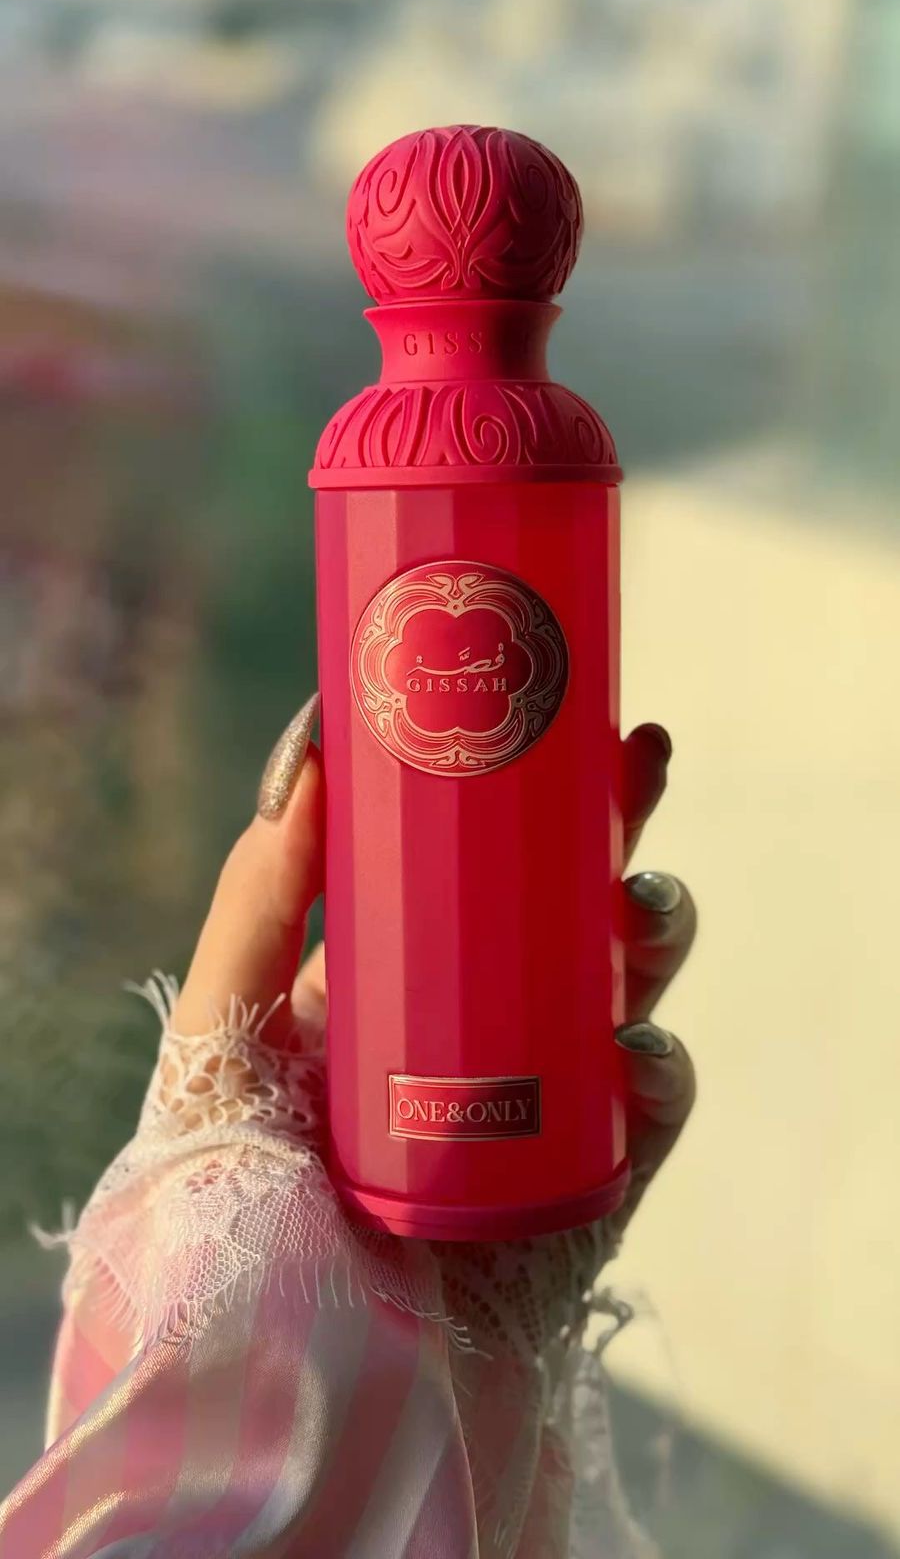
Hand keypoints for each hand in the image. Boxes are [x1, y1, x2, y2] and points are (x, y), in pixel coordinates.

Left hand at [172, 700, 695, 1239]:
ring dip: (648, 933)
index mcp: (383, 998)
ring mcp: (533, 1110)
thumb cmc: (228, 1220)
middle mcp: (465, 1041)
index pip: (463, 876)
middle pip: (558, 913)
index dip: (512, 799)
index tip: (547, 718)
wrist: (293, 1394)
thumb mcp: (220, 1045)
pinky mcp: (587, 1189)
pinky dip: (657, 1070)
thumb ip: (255, 908)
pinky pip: (646, 1111)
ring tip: (636, 908)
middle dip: (605, 832)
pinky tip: (635, 1051)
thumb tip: (307, 760)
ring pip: (621, 991)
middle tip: (633, 762)